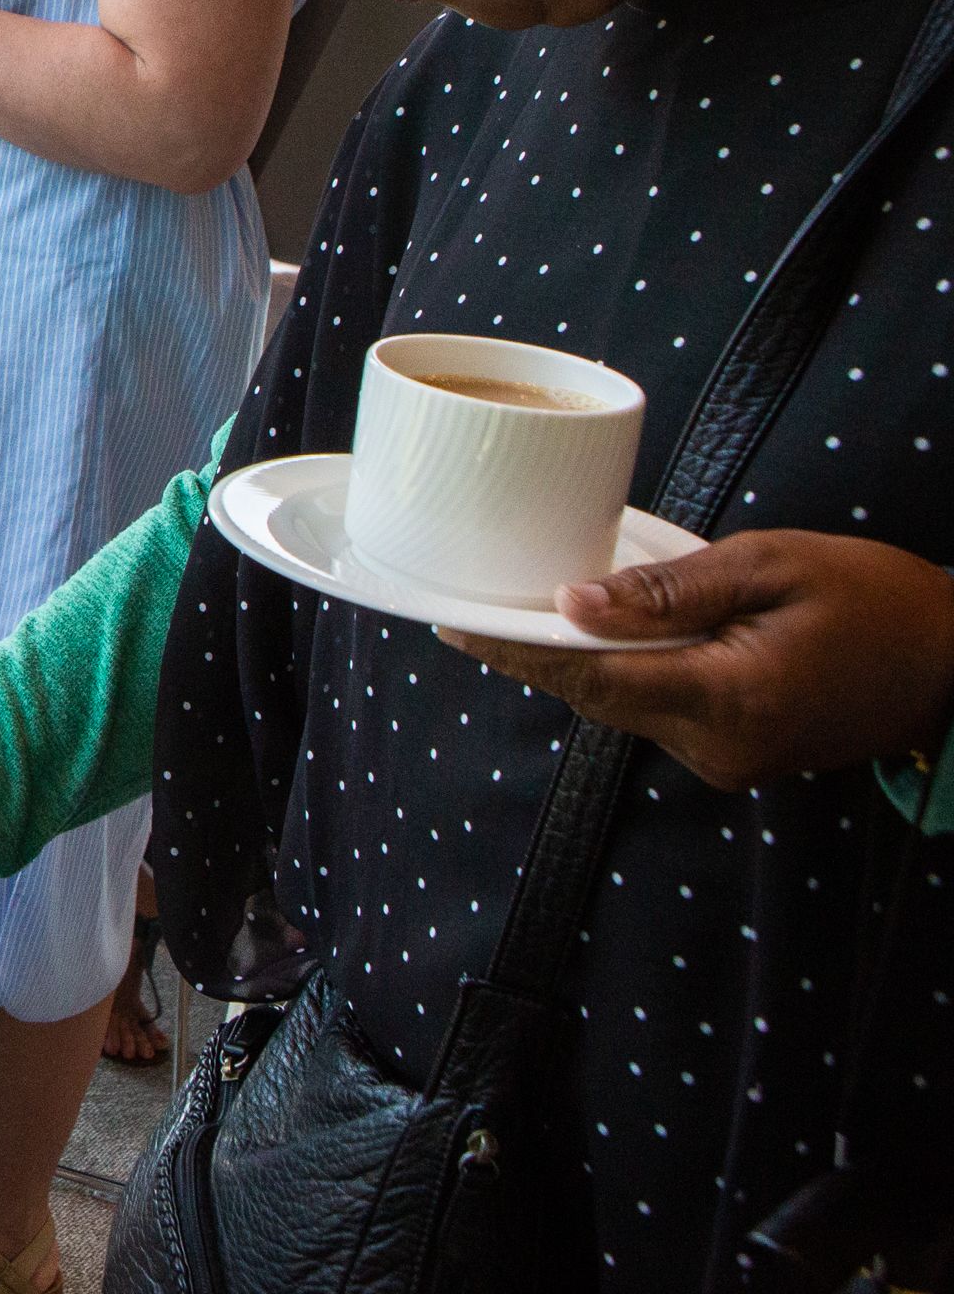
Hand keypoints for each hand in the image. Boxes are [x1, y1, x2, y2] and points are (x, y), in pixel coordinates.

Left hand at [440, 529, 953, 792]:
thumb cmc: (876, 599)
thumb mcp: (771, 567)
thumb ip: (669, 591)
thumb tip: (572, 603)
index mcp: (728, 699)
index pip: (590, 678)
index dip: (514, 650)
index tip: (450, 622)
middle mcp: (718, 746)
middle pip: (594, 696)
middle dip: (533, 653)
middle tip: (466, 606)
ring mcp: (727, 760)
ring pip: (620, 706)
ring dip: (579, 662)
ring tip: (521, 611)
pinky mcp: (735, 756)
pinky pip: (655, 711)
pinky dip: (624, 674)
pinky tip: (601, 633)